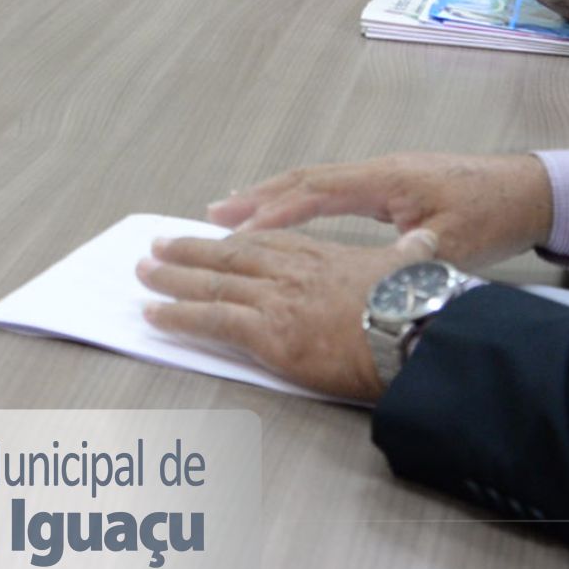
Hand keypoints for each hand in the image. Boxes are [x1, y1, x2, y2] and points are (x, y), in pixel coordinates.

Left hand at [135, 232, 398, 400]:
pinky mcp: (267, 332)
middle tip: (158, 248)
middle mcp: (291, 272)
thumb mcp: (412, 269)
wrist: (416, 331)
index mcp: (322, 258)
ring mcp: (276, 300)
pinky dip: (177, 317)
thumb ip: (408, 255)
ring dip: (172, 280)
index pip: (266, 244)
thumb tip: (423, 241)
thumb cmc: (418, 307)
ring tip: (144, 274)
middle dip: (190, 252)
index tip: (212, 236)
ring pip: (212, 285)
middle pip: (229, 257)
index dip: (234, 240)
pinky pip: (211, 321)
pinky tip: (154, 317)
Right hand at [206, 150, 557, 268]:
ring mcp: (380, 174)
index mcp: (386, 180)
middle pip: (303, 181)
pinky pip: (329, 189)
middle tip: (209, 217)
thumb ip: (410, 258)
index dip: (272, 212)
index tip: (235, 231)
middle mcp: (375, 171)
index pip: (316, 192)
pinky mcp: (389, 184)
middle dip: (254, 199)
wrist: (531, 188)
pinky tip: (283, 213)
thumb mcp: (455, 245)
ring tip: (227, 213)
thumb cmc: (495, 214)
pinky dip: (296, 200)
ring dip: (270, 197)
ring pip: (313, 182)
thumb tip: (373, 276)